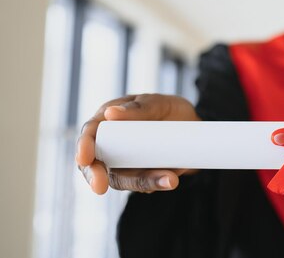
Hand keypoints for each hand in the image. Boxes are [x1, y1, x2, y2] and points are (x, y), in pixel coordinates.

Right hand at [75, 93, 200, 194]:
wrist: (193, 127)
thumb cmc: (168, 109)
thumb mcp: (158, 103)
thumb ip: (138, 107)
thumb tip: (110, 114)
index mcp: (108, 122)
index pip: (89, 135)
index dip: (83, 148)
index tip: (85, 158)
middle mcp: (111, 146)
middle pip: (94, 165)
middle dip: (96, 177)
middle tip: (99, 187)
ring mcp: (125, 164)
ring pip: (121, 180)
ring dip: (141, 182)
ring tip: (167, 179)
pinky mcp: (141, 176)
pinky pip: (144, 185)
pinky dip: (156, 183)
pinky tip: (170, 179)